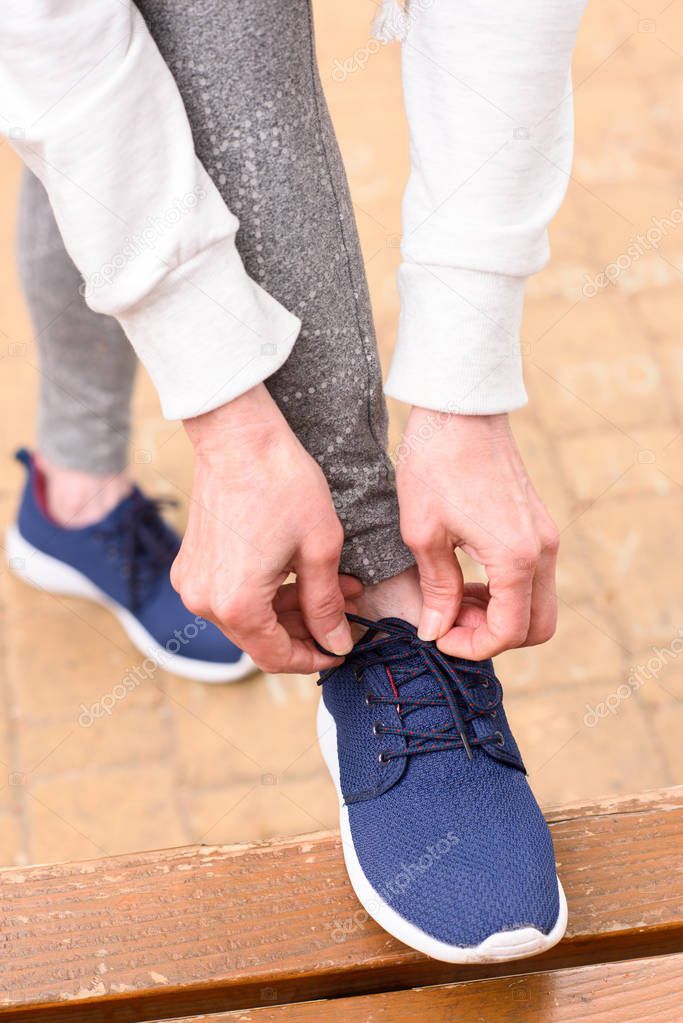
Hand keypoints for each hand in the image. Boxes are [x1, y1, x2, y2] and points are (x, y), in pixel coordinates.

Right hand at [172, 384, 359, 672]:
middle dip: (306, 629)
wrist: (239, 436)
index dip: (315, 658)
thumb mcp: (320, 549)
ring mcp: (192, 582)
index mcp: (237, 605)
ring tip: (333, 585)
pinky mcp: (191, 563)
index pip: (278, 657)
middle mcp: (204, 602)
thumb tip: (336, 643)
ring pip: (248, 617)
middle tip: (344, 610)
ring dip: (290, 609)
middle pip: (261, 639)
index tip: (342, 649)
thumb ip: (326, 605)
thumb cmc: (283, 485)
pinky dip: (266, 591)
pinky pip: (231, 594)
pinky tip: (299, 572)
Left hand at [396, 409, 558, 659]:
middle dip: (494, 637)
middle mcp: (541, 550)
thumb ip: (437, 589)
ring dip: (499, 614)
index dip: (472, 646)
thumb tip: (436, 631)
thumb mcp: (423, 533)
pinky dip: (505, 591)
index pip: (509, 632)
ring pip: (537, 603)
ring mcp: (545, 536)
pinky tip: (466, 577)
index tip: (438, 637)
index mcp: (515, 557)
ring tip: (452, 599)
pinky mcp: (538, 525)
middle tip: (450, 622)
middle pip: (537, 627)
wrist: (460, 409)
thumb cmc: (435, 464)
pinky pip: (532, 577)